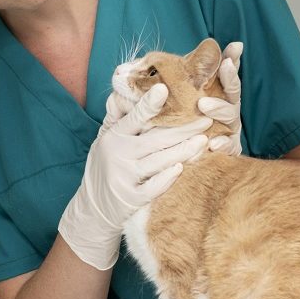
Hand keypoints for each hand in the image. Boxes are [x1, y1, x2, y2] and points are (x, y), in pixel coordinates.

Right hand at [58, 84, 210, 269]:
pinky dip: (168, 177)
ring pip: (160, 161)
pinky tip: (182, 167)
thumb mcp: (103, 140)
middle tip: (206, 120)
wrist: (92, 209)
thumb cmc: (104, 168)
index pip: (134, 117)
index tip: (164, 89)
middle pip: (156, 138)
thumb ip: (117, 118)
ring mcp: (125, 176)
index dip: (149, 104)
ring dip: (184, 150)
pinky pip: (154, 186)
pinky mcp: (131, 198)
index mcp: (113, 136)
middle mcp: (118, 154)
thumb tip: (126, 90)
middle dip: (184, 129)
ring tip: (204, 141)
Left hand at [198, 42, 242, 155]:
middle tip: (205, 93)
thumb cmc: (201, 111)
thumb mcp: (201, 90)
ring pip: (230, 118)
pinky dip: (222, 144)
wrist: (204, 144)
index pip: (230, 79)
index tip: (226, 61)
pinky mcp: (229, 146)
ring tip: (204, 106)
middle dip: (224, 88)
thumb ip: (208, 69)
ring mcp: (231, 128)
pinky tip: (213, 144)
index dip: (230, 70)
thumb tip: (233, 45)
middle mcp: (231, 109)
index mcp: (226, 94)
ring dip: (218, 110)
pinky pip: (228, 146)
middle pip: (232, 97)